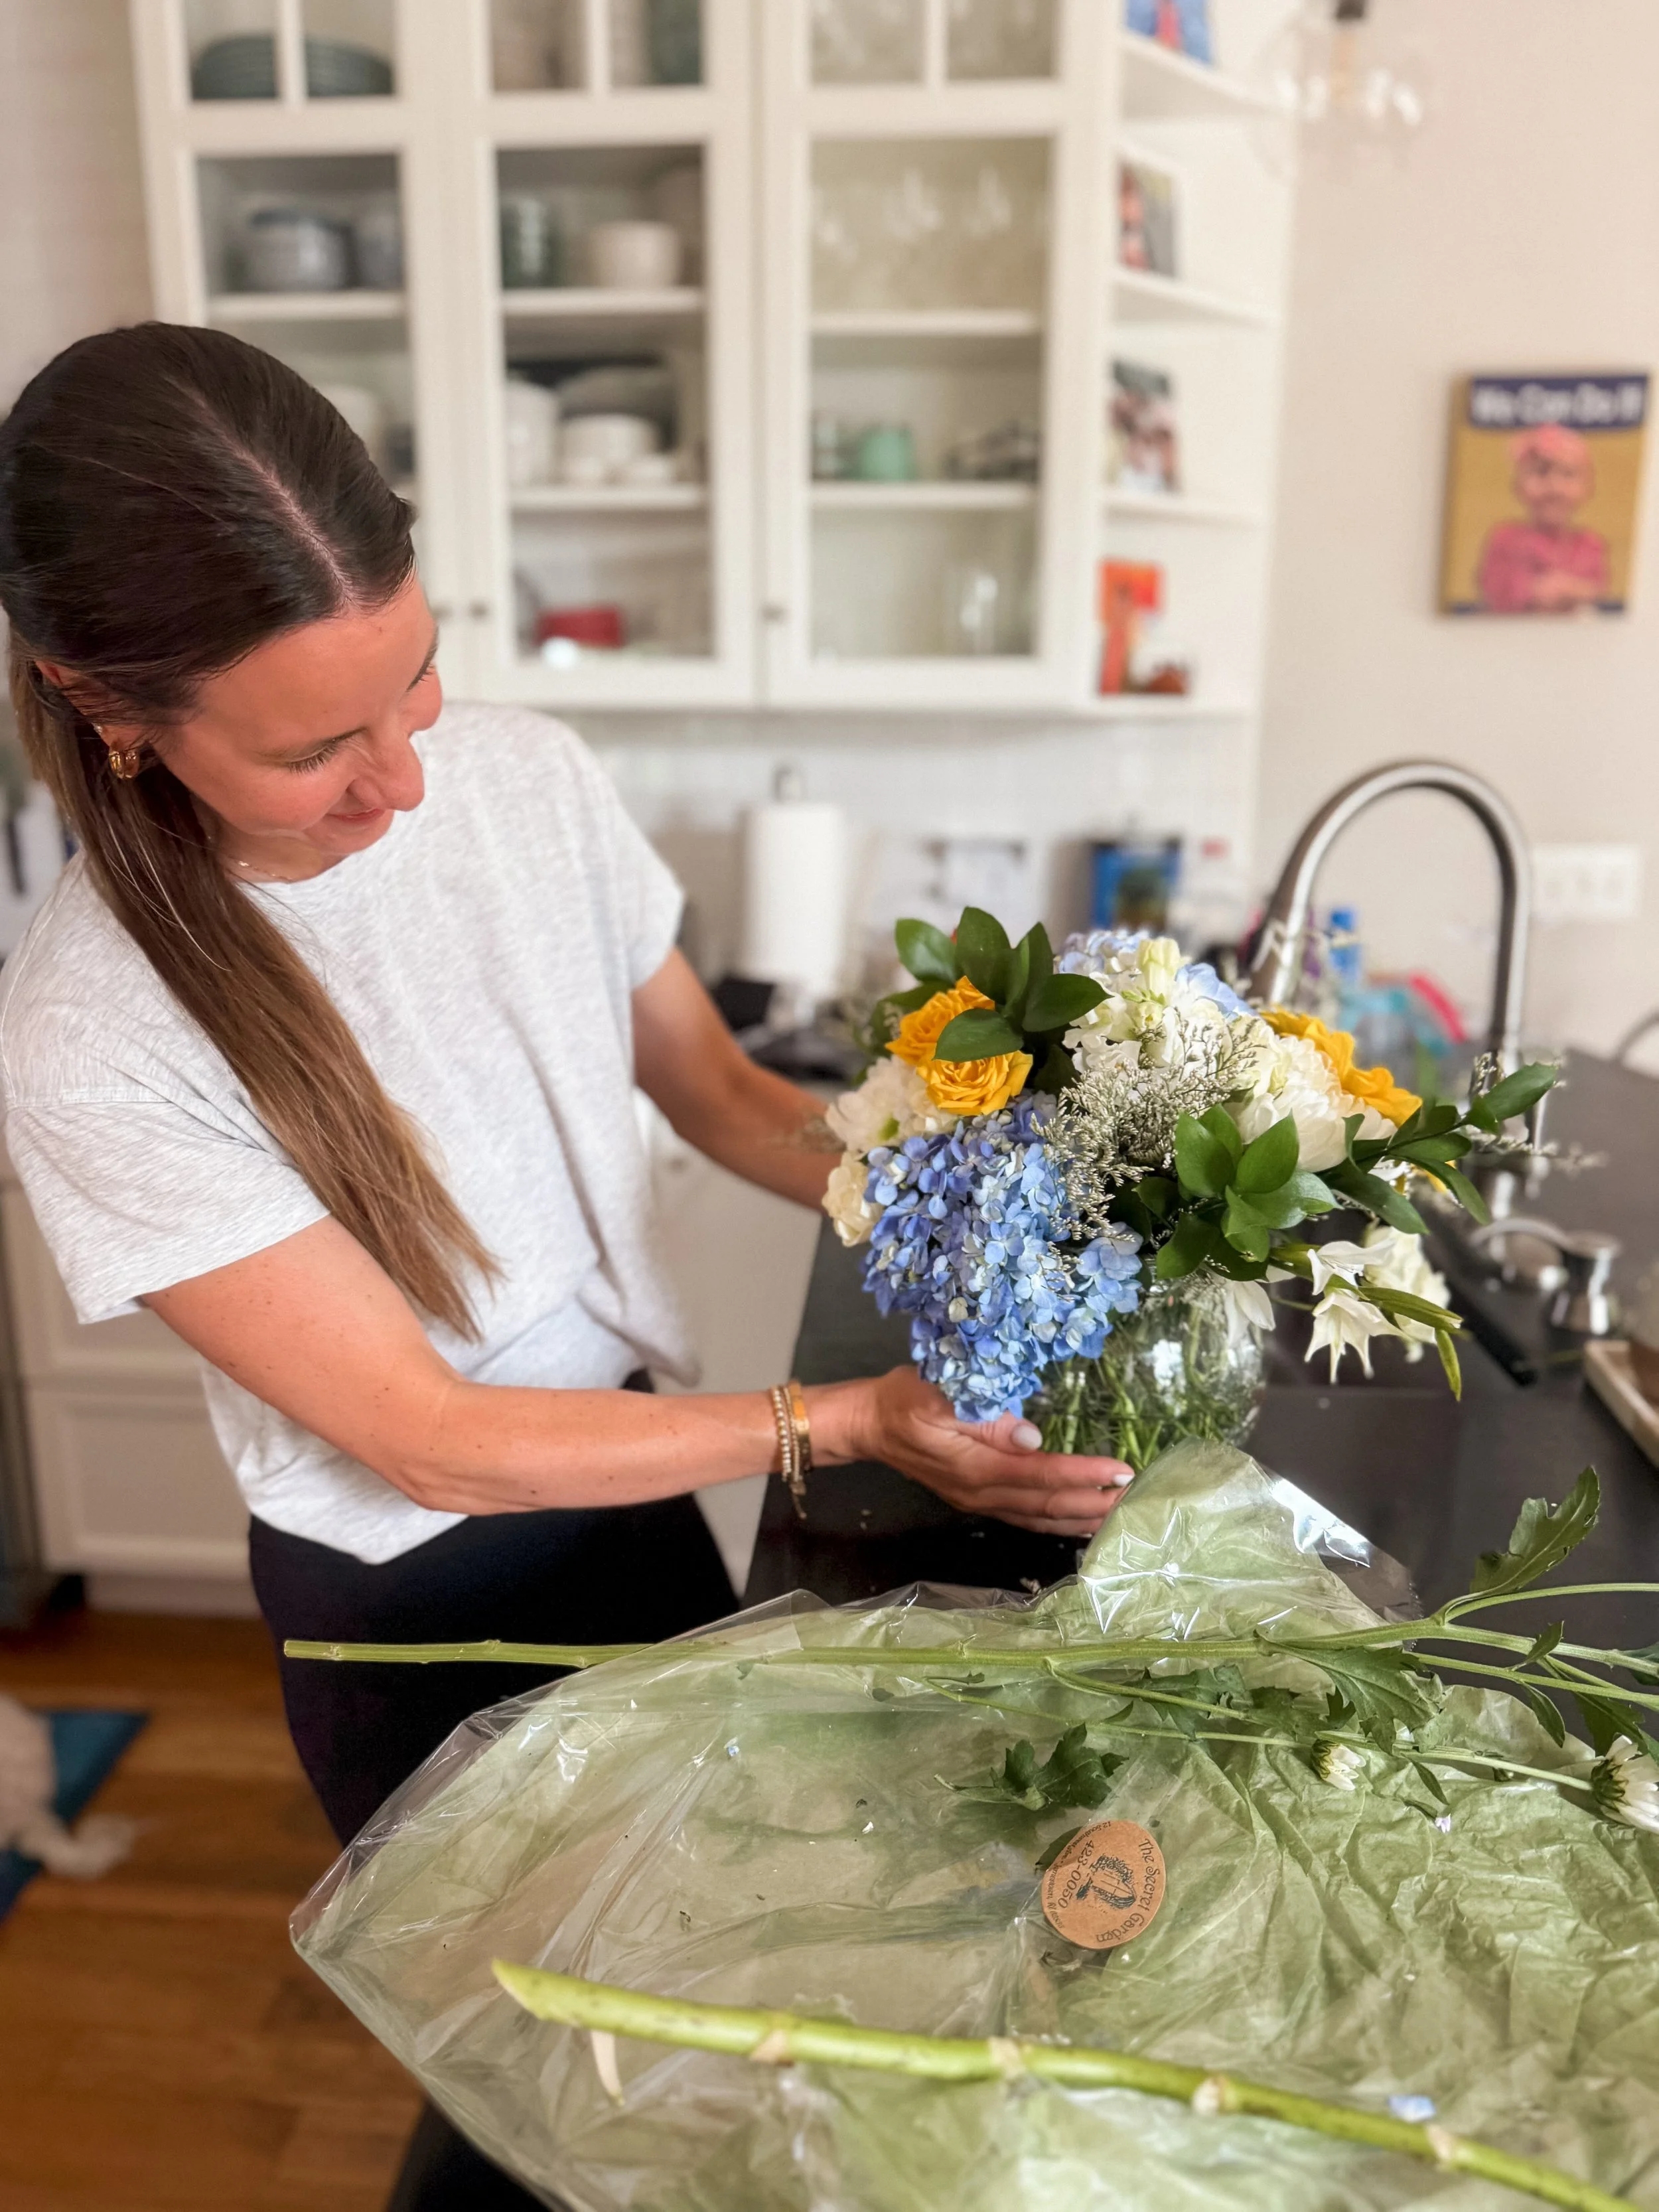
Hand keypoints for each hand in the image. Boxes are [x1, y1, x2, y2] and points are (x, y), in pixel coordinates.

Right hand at [819, 1367, 1132, 1538]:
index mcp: (974, 1467)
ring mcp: (979, 1502)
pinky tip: (1081, 1520)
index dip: (1082, 1475)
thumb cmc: (902, 1400)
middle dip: (1093, 1503)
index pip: (1039, 1475)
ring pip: (1040, 1518)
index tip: (1120, 1471)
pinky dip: (1058, 1521)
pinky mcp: (979, 1500)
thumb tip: (1031, 1436)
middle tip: (1136, 1499)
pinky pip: (1027, 1517)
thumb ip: (983, 1414)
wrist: (868, 1424)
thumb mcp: (936, 1394)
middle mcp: (980, 1493)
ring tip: (1120, 1515)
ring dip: (1081, 1518)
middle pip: (1046, 1506)